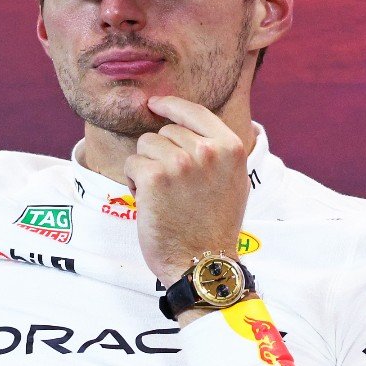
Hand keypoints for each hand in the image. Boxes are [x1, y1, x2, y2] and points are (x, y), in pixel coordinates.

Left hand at [120, 95, 251, 285]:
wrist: (202, 262)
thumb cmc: (214, 226)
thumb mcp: (232, 181)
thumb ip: (216, 151)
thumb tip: (188, 125)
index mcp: (230, 147)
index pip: (195, 111)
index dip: (171, 105)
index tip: (155, 104)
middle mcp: (206, 151)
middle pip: (165, 131)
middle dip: (160, 153)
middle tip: (171, 185)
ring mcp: (180, 163)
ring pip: (146, 145)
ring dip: (146, 167)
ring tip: (161, 194)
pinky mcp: (154, 177)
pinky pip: (132, 163)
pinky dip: (133, 181)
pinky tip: (148, 201)